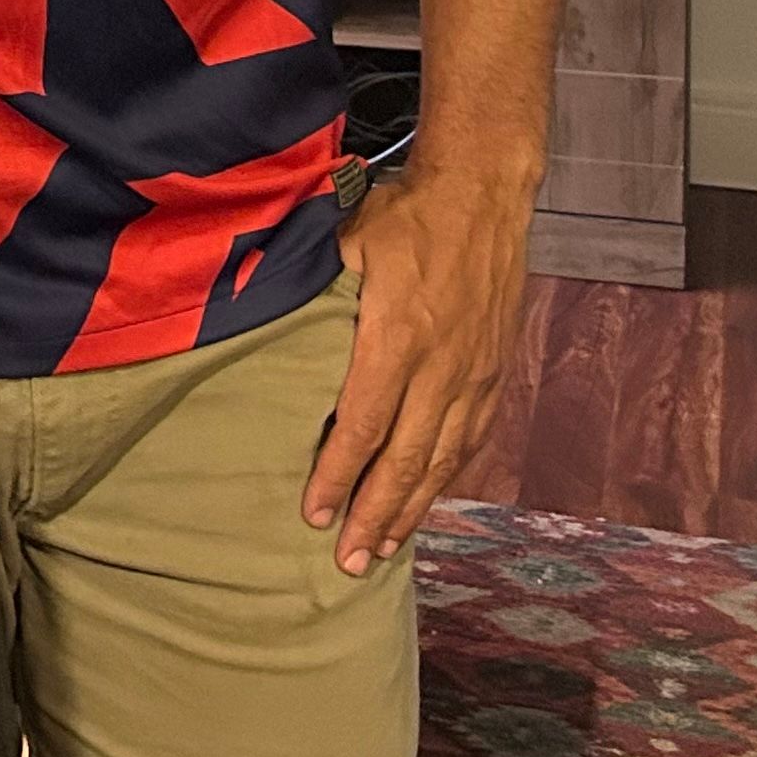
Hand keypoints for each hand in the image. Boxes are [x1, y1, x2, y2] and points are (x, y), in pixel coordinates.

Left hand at [303, 163, 533, 574]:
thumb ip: (313, 292)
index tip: (312, 513)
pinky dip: (446, 479)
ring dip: (411, 510)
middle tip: (346, 561)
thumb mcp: (346, 240)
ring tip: (381, 551)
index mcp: (397, 337)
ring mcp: (474, 374)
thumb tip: (261, 324)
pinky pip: (471, 440)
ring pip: (442, 460)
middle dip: (374, 515)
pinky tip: (426, 502)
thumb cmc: (406, 214)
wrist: (485, 195)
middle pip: (406, 459)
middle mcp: (442, 367)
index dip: (337, 474)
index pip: (363, 423)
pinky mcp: (495, 373)